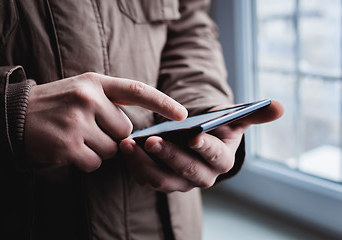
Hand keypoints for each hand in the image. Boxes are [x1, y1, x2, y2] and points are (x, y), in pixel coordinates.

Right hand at [24, 72, 186, 171]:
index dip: (162, 102)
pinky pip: (95, 162)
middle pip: (125, 131)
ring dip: (99, 149)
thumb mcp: (85, 91)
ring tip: (77, 137)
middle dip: (114, 136)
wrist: (17, 115)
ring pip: (112, 149)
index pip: (137, 90)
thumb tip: (138, 132)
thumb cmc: (59, 104)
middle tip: (91, 129)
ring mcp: (77, 121)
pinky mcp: (67, 145)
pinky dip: (87, 161)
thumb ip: (112, 104)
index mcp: (96, 82)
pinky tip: (70, 149)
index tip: (183, 115)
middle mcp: (88, 98)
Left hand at [119, 100, 283, 191]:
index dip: (205, 148)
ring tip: (129, 144)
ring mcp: (181, 182)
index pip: (215, 157)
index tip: (193, 137)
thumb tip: (280, 106)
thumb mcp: (235, 118)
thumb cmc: (217, 127)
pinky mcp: (163, 181)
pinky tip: (126, 150)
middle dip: (168, 156)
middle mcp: (203, 177)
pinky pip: (147, 179)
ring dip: (144, 163)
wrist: (200, 140)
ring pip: (162, 179)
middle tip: (151, 140)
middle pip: (186, 171)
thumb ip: (255, 114)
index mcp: (222, 161)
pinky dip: (135, 166)